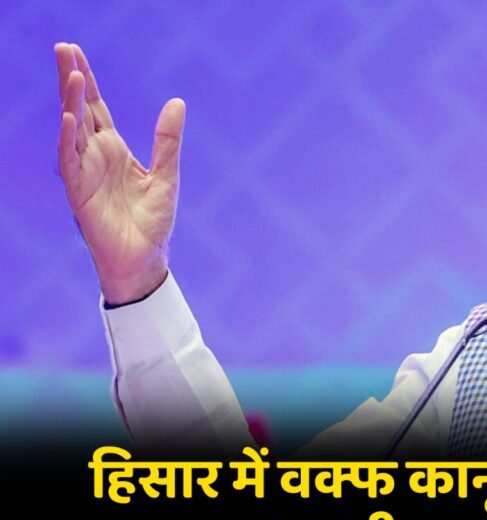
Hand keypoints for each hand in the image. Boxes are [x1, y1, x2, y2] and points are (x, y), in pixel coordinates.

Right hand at [56, 43, 183, 304]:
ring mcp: (84, 172)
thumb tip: (177, 102)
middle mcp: (95, 155)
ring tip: (70, 74)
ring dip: (69, 102)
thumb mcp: (167, 175)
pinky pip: (70, 161)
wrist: (144, 258)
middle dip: (71, 79)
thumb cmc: (153, 221)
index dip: (86, 80)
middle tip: (63, 47)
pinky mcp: (79, 191)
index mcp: (114, 149)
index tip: (75, 51)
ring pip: (72, 129)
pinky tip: (69, 118)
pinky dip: (69, 139)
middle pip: (79, 109)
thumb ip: (168, 140)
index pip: (96, 107)